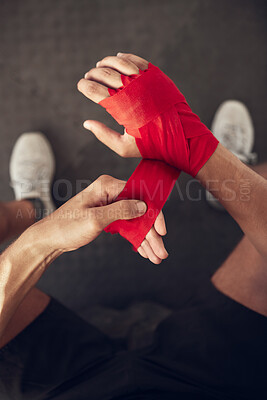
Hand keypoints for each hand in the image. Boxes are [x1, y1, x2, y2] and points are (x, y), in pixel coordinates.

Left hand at [37, 175, 167, 263]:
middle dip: (151, 233)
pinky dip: (136, 238)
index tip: (162, 231)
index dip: (154, 214)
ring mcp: (110, 204)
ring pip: (135, 221)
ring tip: (156, 256)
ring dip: (146, 239)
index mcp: (107, 186)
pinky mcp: (108, 216)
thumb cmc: (66, 227)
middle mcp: (110, 193)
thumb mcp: (95, 219)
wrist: (50, 239)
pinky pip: (127, 226)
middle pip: (140, 211)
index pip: (140, 195)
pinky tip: (144, 251)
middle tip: (161, 252)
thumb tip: (144, 206)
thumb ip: (121, 211)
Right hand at [77, 53, 148, 157]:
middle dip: (93, 74)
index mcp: (120, 106)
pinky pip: (136, 60)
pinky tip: (119, 58)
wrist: (182, 136)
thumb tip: (86, 123)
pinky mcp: (156, 75)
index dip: (84, 86)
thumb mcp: (124, 147)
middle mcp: (131, 89)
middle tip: (89, 77)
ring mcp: (144, 80)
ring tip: (101, 66)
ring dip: (107, 63)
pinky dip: (125, 58)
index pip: (95, 90)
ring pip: (119, 62)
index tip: (81, 85)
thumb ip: (103, 135)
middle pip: (104, 74)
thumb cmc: (151, 145)